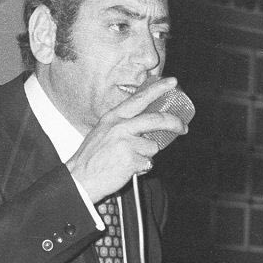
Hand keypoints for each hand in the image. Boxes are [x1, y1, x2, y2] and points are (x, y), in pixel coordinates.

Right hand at [64, 77, 187, 204]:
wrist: (79, 179)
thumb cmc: (91, 158)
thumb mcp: (103, 132)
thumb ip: (122, 126)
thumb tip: (147, 128)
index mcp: (113, 117)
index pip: (139, 98)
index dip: (158, 89)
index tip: (172, 82)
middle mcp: (120, 126)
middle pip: (156, 119)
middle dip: (174, 122)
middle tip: (183, 127)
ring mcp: (126, 143)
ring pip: (153, 146)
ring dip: (147, 155)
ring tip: (128, 160)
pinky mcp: (131, 159)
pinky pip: (148, 163)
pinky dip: (141, 168)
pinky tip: (126, 169)